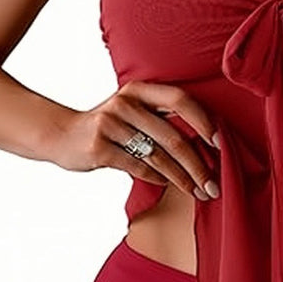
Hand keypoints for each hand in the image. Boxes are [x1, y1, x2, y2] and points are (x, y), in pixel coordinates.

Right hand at [49, 80, 221, 200]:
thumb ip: (162, 118)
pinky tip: (169, 185)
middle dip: (198, 165)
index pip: (180, 100)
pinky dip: (158, 178)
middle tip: (213, 185)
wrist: (61, 134)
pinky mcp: (99, 147)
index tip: (221, 145)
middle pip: (174, 136)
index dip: (204, 121)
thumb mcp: (133, 110)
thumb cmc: (109, 126)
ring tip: (197, 192)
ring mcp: (110, 123)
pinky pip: (138, 167)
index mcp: (139, 89)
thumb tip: (207, 142)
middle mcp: (126, 102)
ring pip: (158, 156)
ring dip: (182, 178)